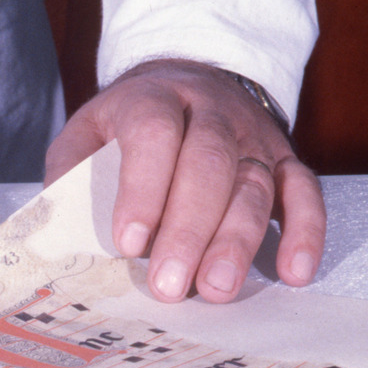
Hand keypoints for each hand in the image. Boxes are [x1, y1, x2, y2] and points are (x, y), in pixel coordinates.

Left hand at [45, 59, 325, 302]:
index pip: (153, 135)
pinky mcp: (284, 158)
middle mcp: (210, 111)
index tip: (128, 242)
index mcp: (152, 99)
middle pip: (208, 165)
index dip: (143, 188)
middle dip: (188, 229)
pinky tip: (295, 273)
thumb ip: (70, 174)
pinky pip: (305, 192)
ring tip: (216, 289)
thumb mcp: (84, 134)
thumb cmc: (125, 125)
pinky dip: (305, 233)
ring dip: (237, 241)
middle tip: (169, 284)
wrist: (185, 78)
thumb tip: (61, 232)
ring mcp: (252, 135)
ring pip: (254, 184)